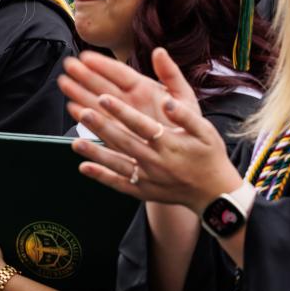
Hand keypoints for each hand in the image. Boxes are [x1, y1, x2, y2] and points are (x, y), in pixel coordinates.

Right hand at [59, 48, 200, 133]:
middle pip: (103, 86)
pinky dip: (85, 118)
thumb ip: (171, 74)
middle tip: (68, 65)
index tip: (86, 56)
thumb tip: (159, 51)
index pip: (120, 73)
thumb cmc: (188, 126)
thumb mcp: (184, 98)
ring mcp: (121, 118)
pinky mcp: (117, 135)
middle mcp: (129, 102)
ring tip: (64, 83)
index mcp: (144, 89)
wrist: (188, 158)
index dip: (103, 64)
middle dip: (85, 75)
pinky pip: (98, 125)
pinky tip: (73, 109)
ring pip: (97, 103)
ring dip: (79, 93)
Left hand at [71, 56, 241, 211]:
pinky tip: (83, 168)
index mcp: (171, 144)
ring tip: (76, 141)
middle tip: (82, 113)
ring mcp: (148, 178)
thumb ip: (185, 115)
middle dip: (102, 128)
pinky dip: (101, 177)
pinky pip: (119, 184)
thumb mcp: (205, 131)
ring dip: (96, 153)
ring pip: (118, 164)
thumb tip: (167, 101)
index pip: (142, 125)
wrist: (213, 192)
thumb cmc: (208, 155)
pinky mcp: (143, 191)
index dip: (122, 112)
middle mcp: (157, 162)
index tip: (104, 98)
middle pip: (124, 142)